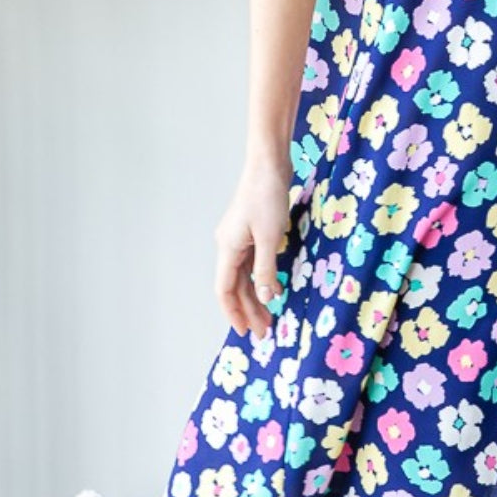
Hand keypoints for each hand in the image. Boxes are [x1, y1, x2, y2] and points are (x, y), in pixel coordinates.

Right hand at [213, 162, 291, 339]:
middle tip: (264, 331)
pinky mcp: (251, 231)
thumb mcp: (270, 237)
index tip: (244, 331)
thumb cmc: (267, 197)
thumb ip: (266, 269)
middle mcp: (229, 245)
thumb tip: (265, 297)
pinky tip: (272, 288)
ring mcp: (239, 238)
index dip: (233, 313)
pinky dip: (260, 278)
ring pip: (244, 275)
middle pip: (236, 286)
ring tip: (269, 316)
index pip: (225, 290)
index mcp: (228, 248)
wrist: (268, 165)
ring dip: (255, 296)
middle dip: (248, 309)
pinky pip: (252, 262)